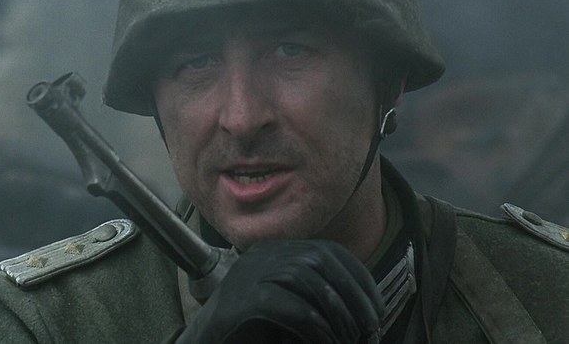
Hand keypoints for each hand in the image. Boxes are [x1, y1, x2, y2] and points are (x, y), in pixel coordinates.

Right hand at [176, 240, 382, 342]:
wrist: (210, 342)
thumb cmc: (253, 330)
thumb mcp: (288, 302)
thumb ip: (316, 294)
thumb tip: (366, 304)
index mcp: (274, 251)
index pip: (328, 251)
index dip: (359, 278)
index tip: (376, 309)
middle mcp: (262, 255)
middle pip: (321, 260)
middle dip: (354, 295)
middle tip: (370, 328)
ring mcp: (251, 273)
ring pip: (308, 279)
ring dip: (338, 313)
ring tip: (349, 339)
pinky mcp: (247, 300)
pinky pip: (293, 307)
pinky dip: (317, 327)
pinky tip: (327, 343)